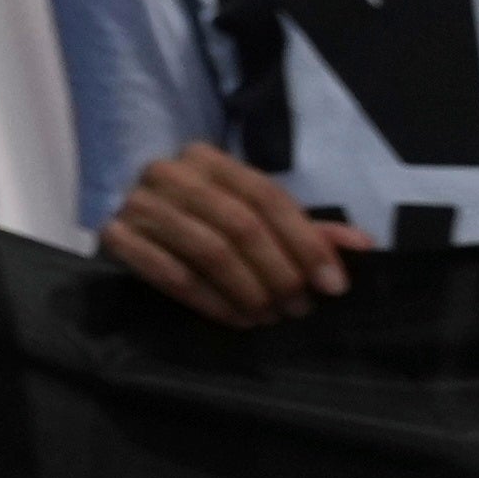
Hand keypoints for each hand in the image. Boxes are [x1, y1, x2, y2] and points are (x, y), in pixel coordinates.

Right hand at [94, 146, 346, 329]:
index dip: (306, 243)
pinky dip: (210, 301)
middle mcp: (169, 172)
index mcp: (207, 158)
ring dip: (248, 291)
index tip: (333, 286)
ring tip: (269, 317)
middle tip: (299, 308)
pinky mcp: (116, 235)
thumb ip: (305, 230)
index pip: (267, 196)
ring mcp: (137, 202)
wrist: (134, 223)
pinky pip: (170, 273)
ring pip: (208, 250)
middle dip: (278, 273)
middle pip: (239, 224)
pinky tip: (234, 319)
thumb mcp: (255, 217)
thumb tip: (363, 245)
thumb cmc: (205, 220)